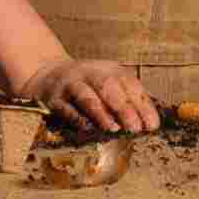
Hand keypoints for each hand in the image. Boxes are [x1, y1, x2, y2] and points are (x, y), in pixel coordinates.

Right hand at [20, 57, 160, 131]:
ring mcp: (71, 85)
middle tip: (136, 128)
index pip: (129, 84)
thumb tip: (150, 122)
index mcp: (109, 69)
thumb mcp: (108, 83)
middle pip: (109, 87)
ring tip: (114, 128)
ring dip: (101, 112)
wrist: (46, 75)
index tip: (152, 125)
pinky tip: (87, 128)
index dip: (142, 104)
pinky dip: (77, 118)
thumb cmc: (87, 86)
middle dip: (124, 108)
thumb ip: (127, 99)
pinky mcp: (54, 99)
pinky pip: (65, 108)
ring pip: (87, 96)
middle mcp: (90, 73)